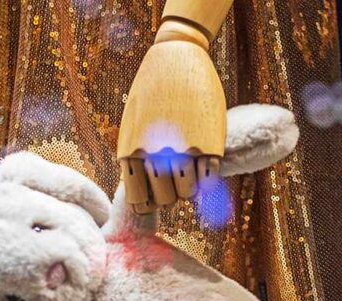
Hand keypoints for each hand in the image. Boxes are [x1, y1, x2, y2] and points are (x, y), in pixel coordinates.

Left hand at [116, 1, 233, 213]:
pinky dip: (206, 179)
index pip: (139, 199)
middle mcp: (156, 155)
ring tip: (188, 172)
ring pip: (187, 193)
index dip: (148, 203)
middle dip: (169, 196)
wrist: (176, 55)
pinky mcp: (209, 144)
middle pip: (165, 200)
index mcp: (132, 151)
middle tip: (173, 183)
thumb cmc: (150, 89)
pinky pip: (208, 180)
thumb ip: (134, 155)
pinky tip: (203, 166)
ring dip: (188, 188)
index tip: (153, 199)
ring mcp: (183, 151)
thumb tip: (141, 189)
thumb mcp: (132, 123)